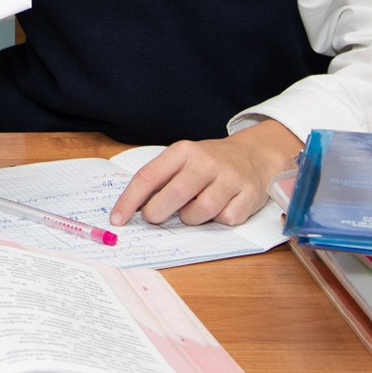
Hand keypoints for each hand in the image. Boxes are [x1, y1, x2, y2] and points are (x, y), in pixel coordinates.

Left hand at [109, 120, 303, 226]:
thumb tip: (132, 209)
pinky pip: (227, 219)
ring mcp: (230, 178)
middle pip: (175, 194)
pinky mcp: (249, 195)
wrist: (254, 154)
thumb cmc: (208, 163)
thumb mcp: (182, 160)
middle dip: (158, 212)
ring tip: (192, 211)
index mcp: (183, 151)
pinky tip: (220, 209)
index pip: (149, 176)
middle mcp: (206, 162)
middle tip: (154, 218)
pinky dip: (218, 221)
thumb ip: (160, 179)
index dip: (130, 200)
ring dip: (190, 219)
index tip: (117, 219)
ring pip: (202, 210)